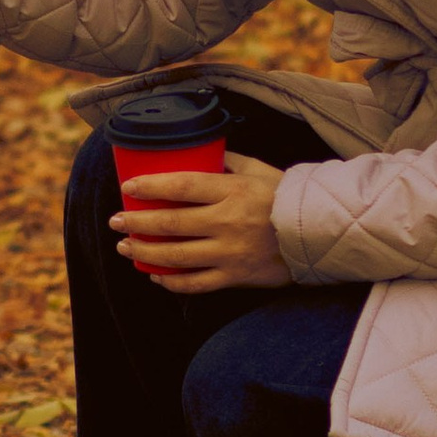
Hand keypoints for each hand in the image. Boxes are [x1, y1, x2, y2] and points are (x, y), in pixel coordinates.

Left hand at [113, 153, 291, 292]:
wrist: (320, 232)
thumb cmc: (286, 195)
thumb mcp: (258, 169)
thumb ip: (227, 161)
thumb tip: (196, 152)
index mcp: (233, 191)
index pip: (182, 187)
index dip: (150, 187)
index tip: (128, 187)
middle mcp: (229, 223)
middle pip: (171, 224)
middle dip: (136, 222)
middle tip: (116, 220)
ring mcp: (231, 253)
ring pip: (176, 257)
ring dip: (145, 253)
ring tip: (125, 246)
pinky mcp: (237, 276)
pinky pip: (196, 284)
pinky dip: (171, 282)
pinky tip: (155, 275)